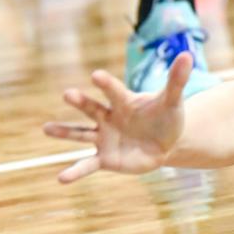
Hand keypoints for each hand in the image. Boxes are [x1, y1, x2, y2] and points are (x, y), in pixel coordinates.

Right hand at [43, 54, 190, 182]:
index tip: (95, 75)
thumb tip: (187, 55)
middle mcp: (109, 118)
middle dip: (80, 102)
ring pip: (80, 133)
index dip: (106, 84)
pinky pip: (87, 165)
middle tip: (68, 94)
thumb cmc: (166, 118)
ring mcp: (104, 138)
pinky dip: (75, 172)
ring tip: (46, 128)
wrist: (165, 143)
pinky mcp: (105, 159)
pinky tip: (61, 179)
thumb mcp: (173, 100)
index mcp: (124, 102)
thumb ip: (176, 80)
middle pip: (91, 108)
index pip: (114, 91)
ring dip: (64, 132)